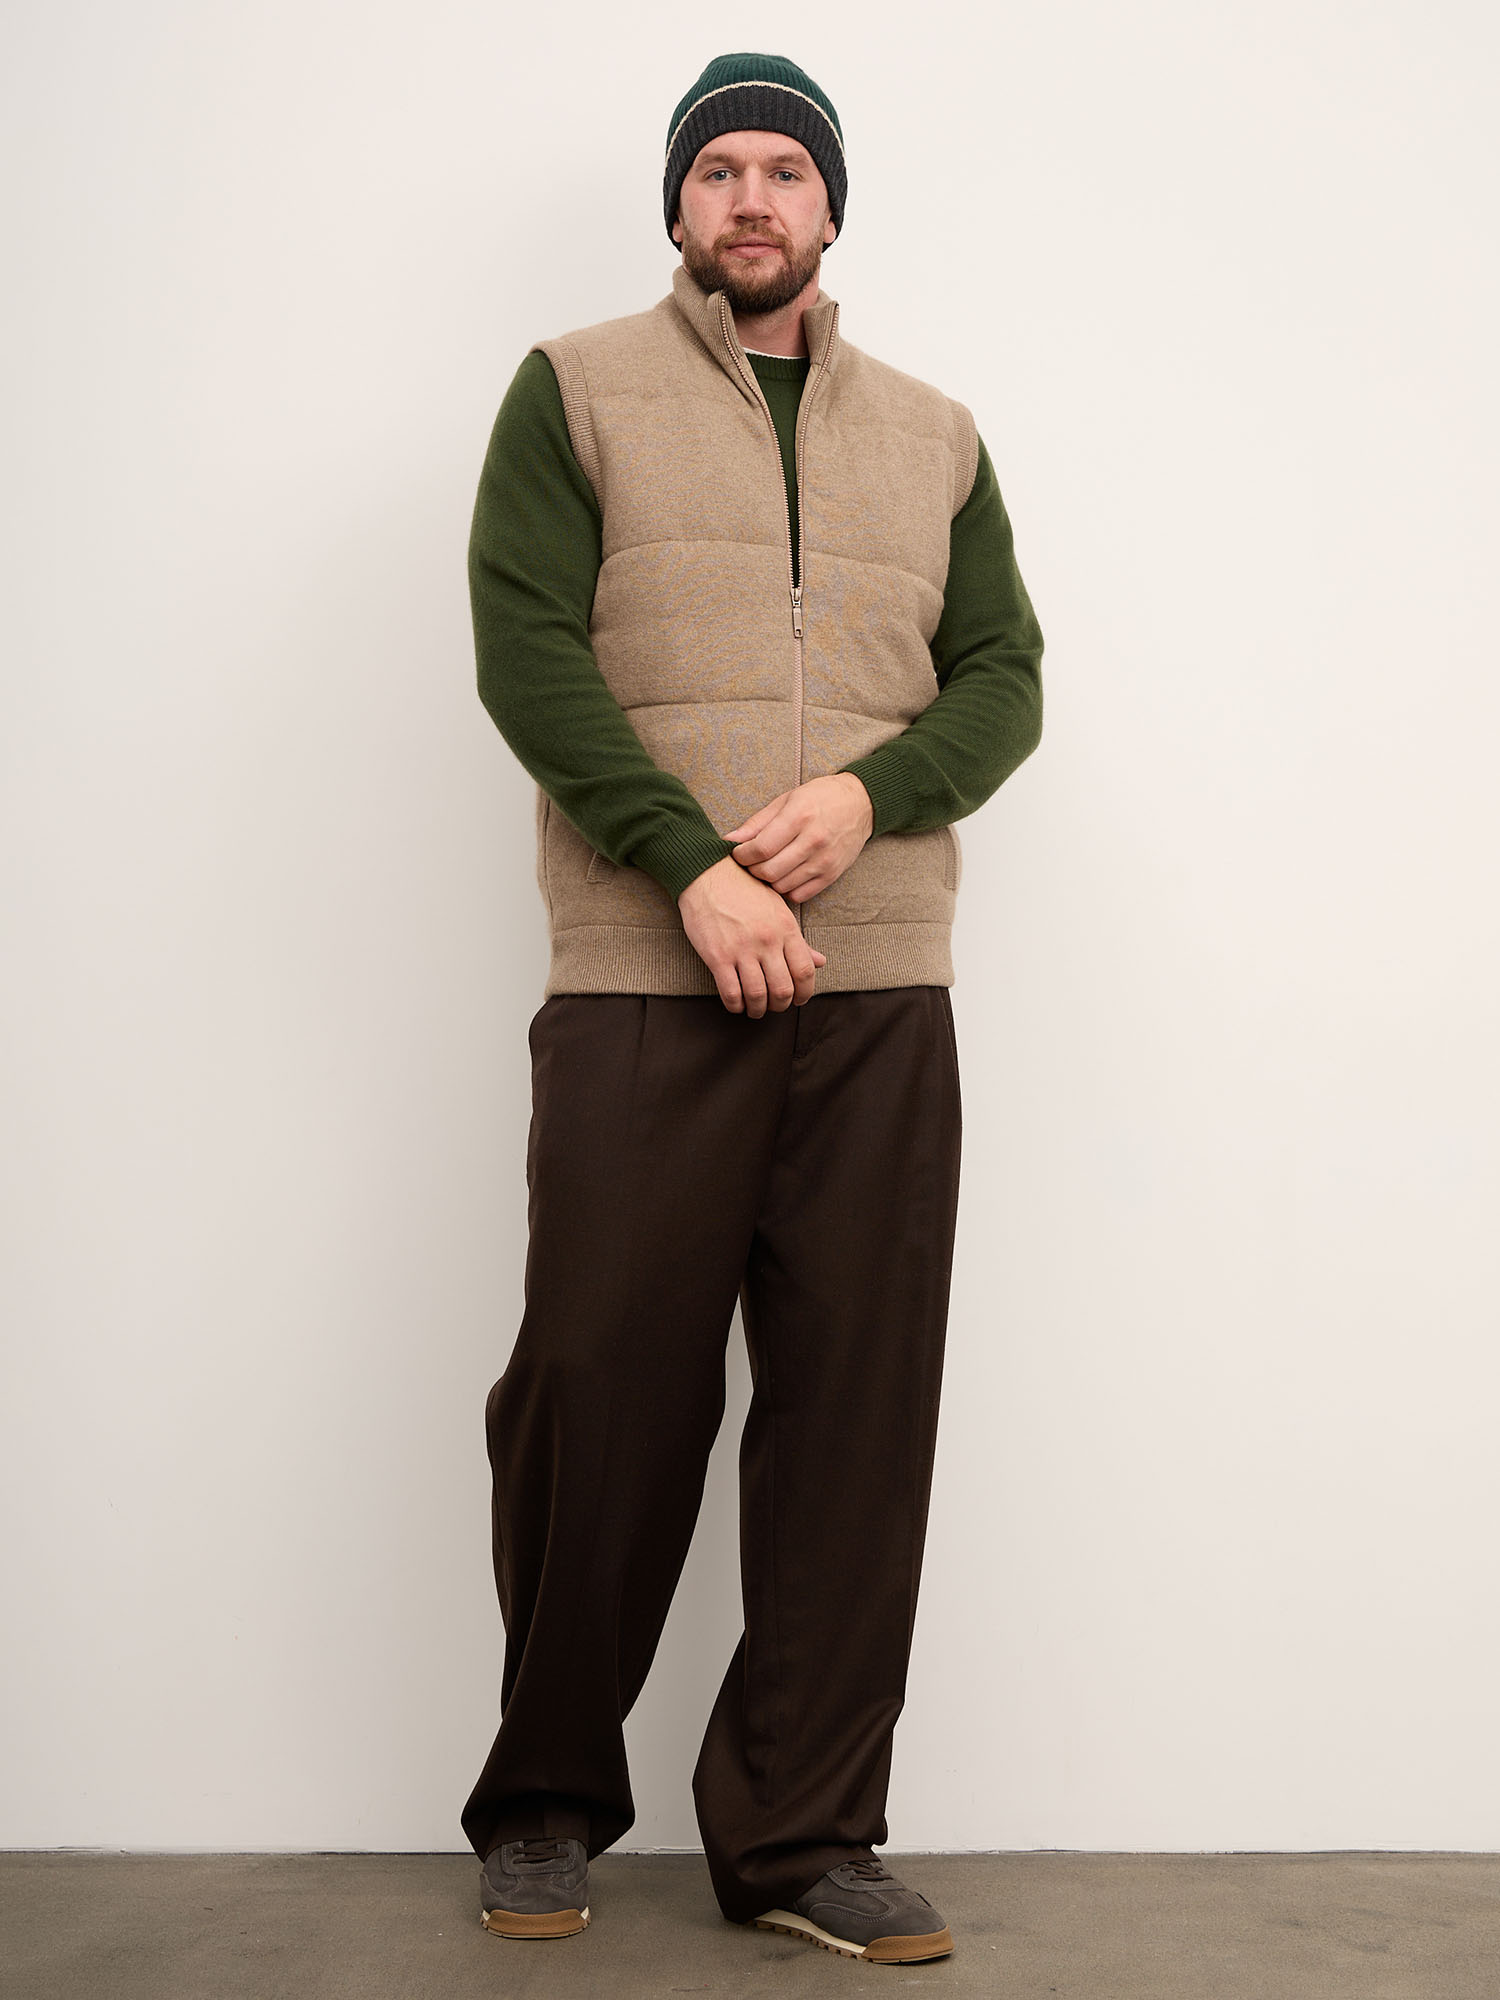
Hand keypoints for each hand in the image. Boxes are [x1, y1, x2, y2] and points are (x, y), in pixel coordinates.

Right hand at [678, 857, 827, 1015]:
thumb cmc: (744, 889)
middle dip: (781, 1004)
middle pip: (783, 988)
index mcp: (785, 928)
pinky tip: (736, 1004)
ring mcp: (741, 950)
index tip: (799, 999)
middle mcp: (767, 941)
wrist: (707, 873)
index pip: (805, 971)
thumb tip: (820, 962)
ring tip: (756, 1009)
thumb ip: (798, 940)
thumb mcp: (777, 909)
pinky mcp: (717, 956)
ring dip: (758, 1009)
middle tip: (776, 1005)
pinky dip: (735, 1005)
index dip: (805, 992)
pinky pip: (731, 992)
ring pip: (758, 995)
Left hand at [724, 773, 873, 901]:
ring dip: (768, 880)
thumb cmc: (820, 798)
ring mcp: (824, 860)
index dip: (742, 855)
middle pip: (769, 871)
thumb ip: (757, 823)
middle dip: (752, 869)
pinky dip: (786, 889)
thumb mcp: (786, 800)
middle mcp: (814, 840)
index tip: (738, 853)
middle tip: (750, 862)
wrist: (861, 804)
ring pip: (782, 886)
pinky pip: (800, 895)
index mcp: (799, 816)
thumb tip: (730, 840)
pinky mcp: (832, 875)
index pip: (761, 848)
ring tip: (767, 867)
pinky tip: (785, 875)